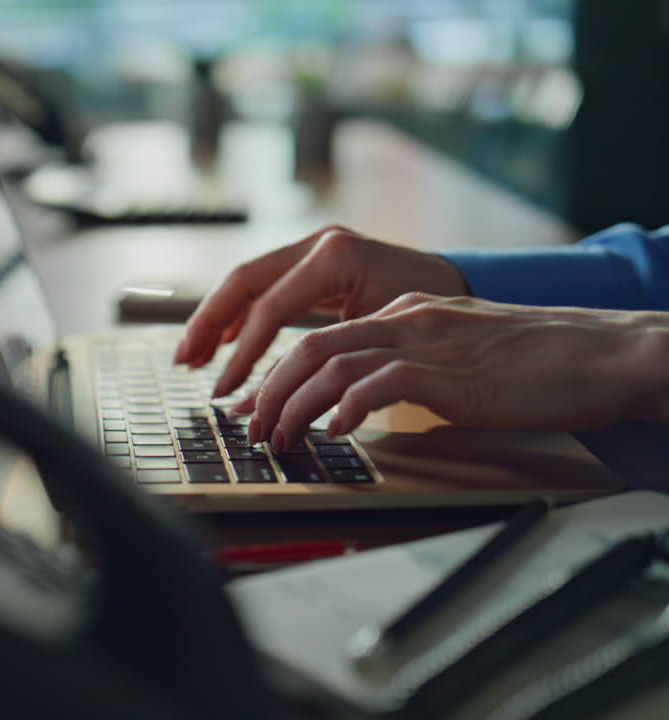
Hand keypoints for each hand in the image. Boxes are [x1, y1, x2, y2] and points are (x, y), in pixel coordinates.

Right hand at [174, 225, 469, 396]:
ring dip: (216, 319)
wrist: (464, 285)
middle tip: (184, 362)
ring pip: (247, 282)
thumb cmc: (433, 315)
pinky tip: (224, 343)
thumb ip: (320, 360)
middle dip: (208, 324)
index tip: (223, 388)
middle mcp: (318, 244)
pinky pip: (265, 286)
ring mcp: (314, 248)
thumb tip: (270, 401)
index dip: (239, 352)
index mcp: (333, 256)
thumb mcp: (376, 336)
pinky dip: (241, 315)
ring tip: (193, 356)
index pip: (268, 307)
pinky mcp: (314, 262)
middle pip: (243, 282)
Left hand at [244, 293, 668, 451]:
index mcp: (405, 314)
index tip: (254, 403)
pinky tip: (333, 431)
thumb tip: (365, 404)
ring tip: (279, 437)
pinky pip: (377, 383)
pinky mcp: (447, 373)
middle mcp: (406, 320)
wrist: (601, 356)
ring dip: (293, 405)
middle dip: (269, 390)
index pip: (320, 335)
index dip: (276, 371)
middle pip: (309, 347)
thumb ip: (411, 370)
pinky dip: (344, 407)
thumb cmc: (536, 365)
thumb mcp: (457, 358)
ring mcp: (425, 342)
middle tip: (251, 427)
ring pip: (330, 364)